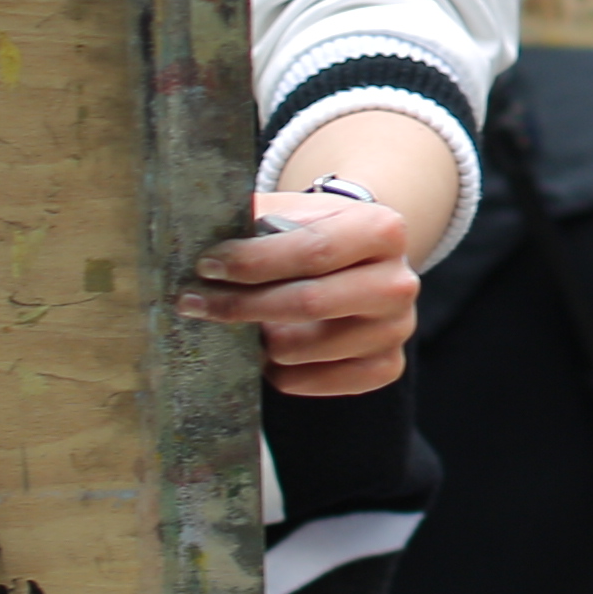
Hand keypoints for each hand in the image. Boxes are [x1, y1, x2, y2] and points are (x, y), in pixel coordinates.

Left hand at [184, 186, 417, 398]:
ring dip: (255, 338)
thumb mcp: (294, 212)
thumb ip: (255, 218)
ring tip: (240, 321)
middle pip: (308, 303)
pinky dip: (273, 368)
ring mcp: (395, 331)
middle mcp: (399, 283)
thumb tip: (199, 230)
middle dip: (239, 304)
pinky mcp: (383, 369)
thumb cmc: (315, 234)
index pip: (313, 251)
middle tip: (193, 302)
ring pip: (297, 349)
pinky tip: (268, 343)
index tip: (206, 266)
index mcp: (382, 230)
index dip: (252, 261)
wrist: (360, 262)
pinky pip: (304, 381)